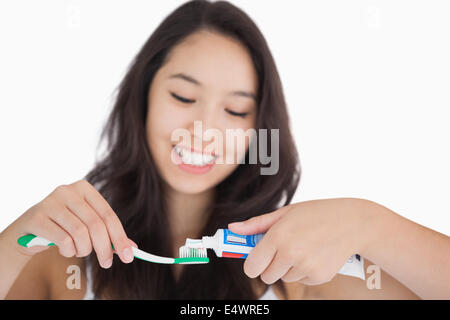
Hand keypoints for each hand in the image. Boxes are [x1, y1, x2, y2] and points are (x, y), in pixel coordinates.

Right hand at [3, 179, 135, 267]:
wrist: (28, 230)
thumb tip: (132, 249)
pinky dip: (69, 251)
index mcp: (85, 188)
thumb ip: (109, 234)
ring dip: (84, 249)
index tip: (128, 256)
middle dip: (105, 248)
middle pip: (96, 224)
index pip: (108, 215)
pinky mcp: (37, 217)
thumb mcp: (87, 225)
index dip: (120, 237)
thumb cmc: (64, 226)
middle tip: (107, 263)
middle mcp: (68, 191)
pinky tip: (66, 250)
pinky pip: (63, 240)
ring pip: (80, 233)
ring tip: (80, 252)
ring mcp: (51, 202)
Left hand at [228, 198, 371, 284]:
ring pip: (284, 278)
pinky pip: (301, 280)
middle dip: (270, 266)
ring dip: (289, 267)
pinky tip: (315, 255)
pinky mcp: (319, 276)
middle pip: (266, 276)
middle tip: (282, 250)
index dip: (251, 264)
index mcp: (278, 236)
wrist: (352, 223)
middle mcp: (291, 254)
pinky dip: (304, 271)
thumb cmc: (315, 214)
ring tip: (303, 248)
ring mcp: (306, 267)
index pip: (252, 266)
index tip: (255, 260)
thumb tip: (232, 229)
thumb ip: (256, 224)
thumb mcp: (285, 213)